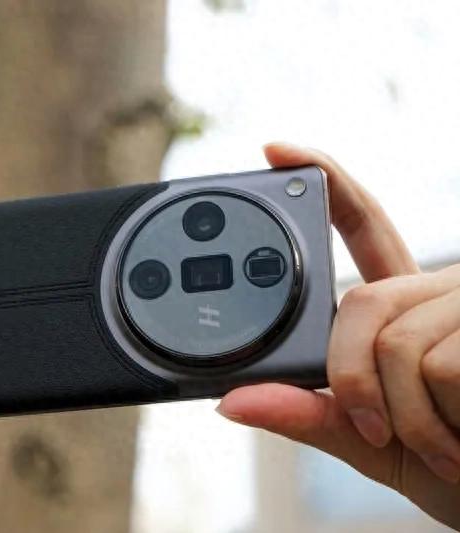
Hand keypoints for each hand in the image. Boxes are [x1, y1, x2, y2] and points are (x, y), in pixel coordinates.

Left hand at [217, 143, 459, 528]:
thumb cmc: (451, 466)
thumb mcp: (370, 440)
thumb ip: (310, 414)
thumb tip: (230, 401)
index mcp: (406, 306)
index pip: (363, 229)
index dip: (326, 182)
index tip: (275, 148)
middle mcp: (441, 291)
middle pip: (358, 303)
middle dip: (351, 377)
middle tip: (377, 430)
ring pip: (395, 342)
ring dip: (406, 418)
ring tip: (444, 446)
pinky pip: (436, 367)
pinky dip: (438, 426)